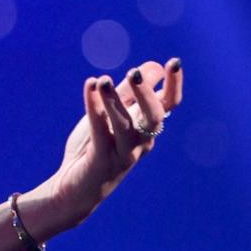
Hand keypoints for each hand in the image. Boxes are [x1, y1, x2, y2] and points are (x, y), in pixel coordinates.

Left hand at [46, 57, 183, 225]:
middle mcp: (140, 143)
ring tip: (104, 80)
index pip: (168, 106)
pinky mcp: (101, 161)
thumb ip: (129, 93)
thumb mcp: (112, 116)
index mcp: (146, 130)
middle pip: (154, 118)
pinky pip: (99, 132)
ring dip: (115, 101)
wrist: (75, 188)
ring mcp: (122, 154)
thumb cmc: (95, 148)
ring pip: (125, 126)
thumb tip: (154, 67)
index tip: (174, 62)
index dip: (174, 85)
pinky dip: (94, 108)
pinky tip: (90, 87)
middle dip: (147, 94)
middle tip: (134, 72)